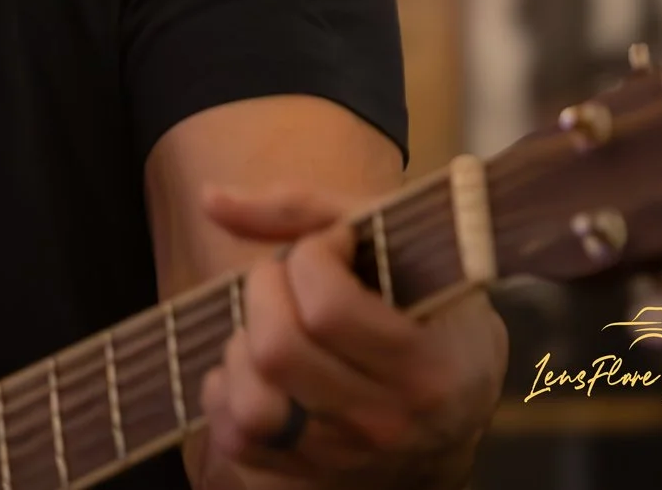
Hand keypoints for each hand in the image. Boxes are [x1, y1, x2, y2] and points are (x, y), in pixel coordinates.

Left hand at [194, 183, 504, 488]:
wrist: (452, 414)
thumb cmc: (421, 312)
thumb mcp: (395, 249)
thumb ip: (303, 209)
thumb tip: (209, 199)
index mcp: (428, 366)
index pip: (328, 307)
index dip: (311, 258)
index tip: (328, 250)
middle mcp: (390, 424)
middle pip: (277, 351)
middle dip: (264, 293)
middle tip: (285, 281)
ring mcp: (346, 460)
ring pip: (251, 403)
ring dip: (243, 350)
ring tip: (271, 329)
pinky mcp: (307, 479)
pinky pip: (233, 438)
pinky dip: (227, 394)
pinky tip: (256, 369)